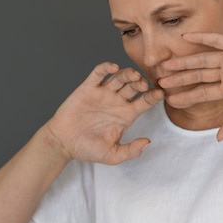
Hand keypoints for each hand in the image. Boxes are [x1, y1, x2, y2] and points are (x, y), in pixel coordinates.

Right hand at [44, 62, 163, 164]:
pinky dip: (106, 67)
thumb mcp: (113, 155)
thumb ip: (131, 151)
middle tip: (144, 85)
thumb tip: (148, 142)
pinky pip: (98, 73)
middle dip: (141, 82)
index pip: (145, 101)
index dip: (154, 96)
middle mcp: (117, 101)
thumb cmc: (87, 149)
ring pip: (120, 77)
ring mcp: (103, 93)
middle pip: (135, 86)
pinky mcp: (88, 88)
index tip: (161, 93)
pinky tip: (113, 67)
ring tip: (133, 76)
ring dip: (128, 73)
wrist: (62, 144)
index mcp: (127, 114)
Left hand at [158, 33, 222, 140]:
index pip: (203, 92)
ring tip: (167, 64)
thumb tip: (219, 138)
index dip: (187, 96)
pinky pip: (217, 41)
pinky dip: (202, 38)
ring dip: (185, 62)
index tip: (171, 100)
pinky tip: (186, 37)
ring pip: (203, 60)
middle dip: (180, 79)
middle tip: (160, 80)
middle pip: (198, 76)